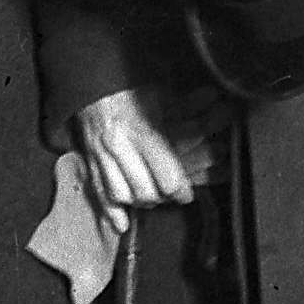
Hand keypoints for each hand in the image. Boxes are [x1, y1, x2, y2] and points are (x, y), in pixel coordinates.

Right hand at [73, 85, 220, 213]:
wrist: (88, 79)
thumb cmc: (127, 85)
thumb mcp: (161, 95)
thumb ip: (186, 111)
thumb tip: (215, 111)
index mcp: (141, 130)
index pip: (167, 175)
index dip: (181, 189)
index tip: (187, 193)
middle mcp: (120, 146)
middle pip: (145, 190)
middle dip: (161, 198)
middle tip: (172, 197)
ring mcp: (101, 154)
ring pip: (122, 194)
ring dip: (139, 202)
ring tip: (151, 199)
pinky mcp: (88, 157)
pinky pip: (98, 189)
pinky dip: (110, 210)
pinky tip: (121, 224)